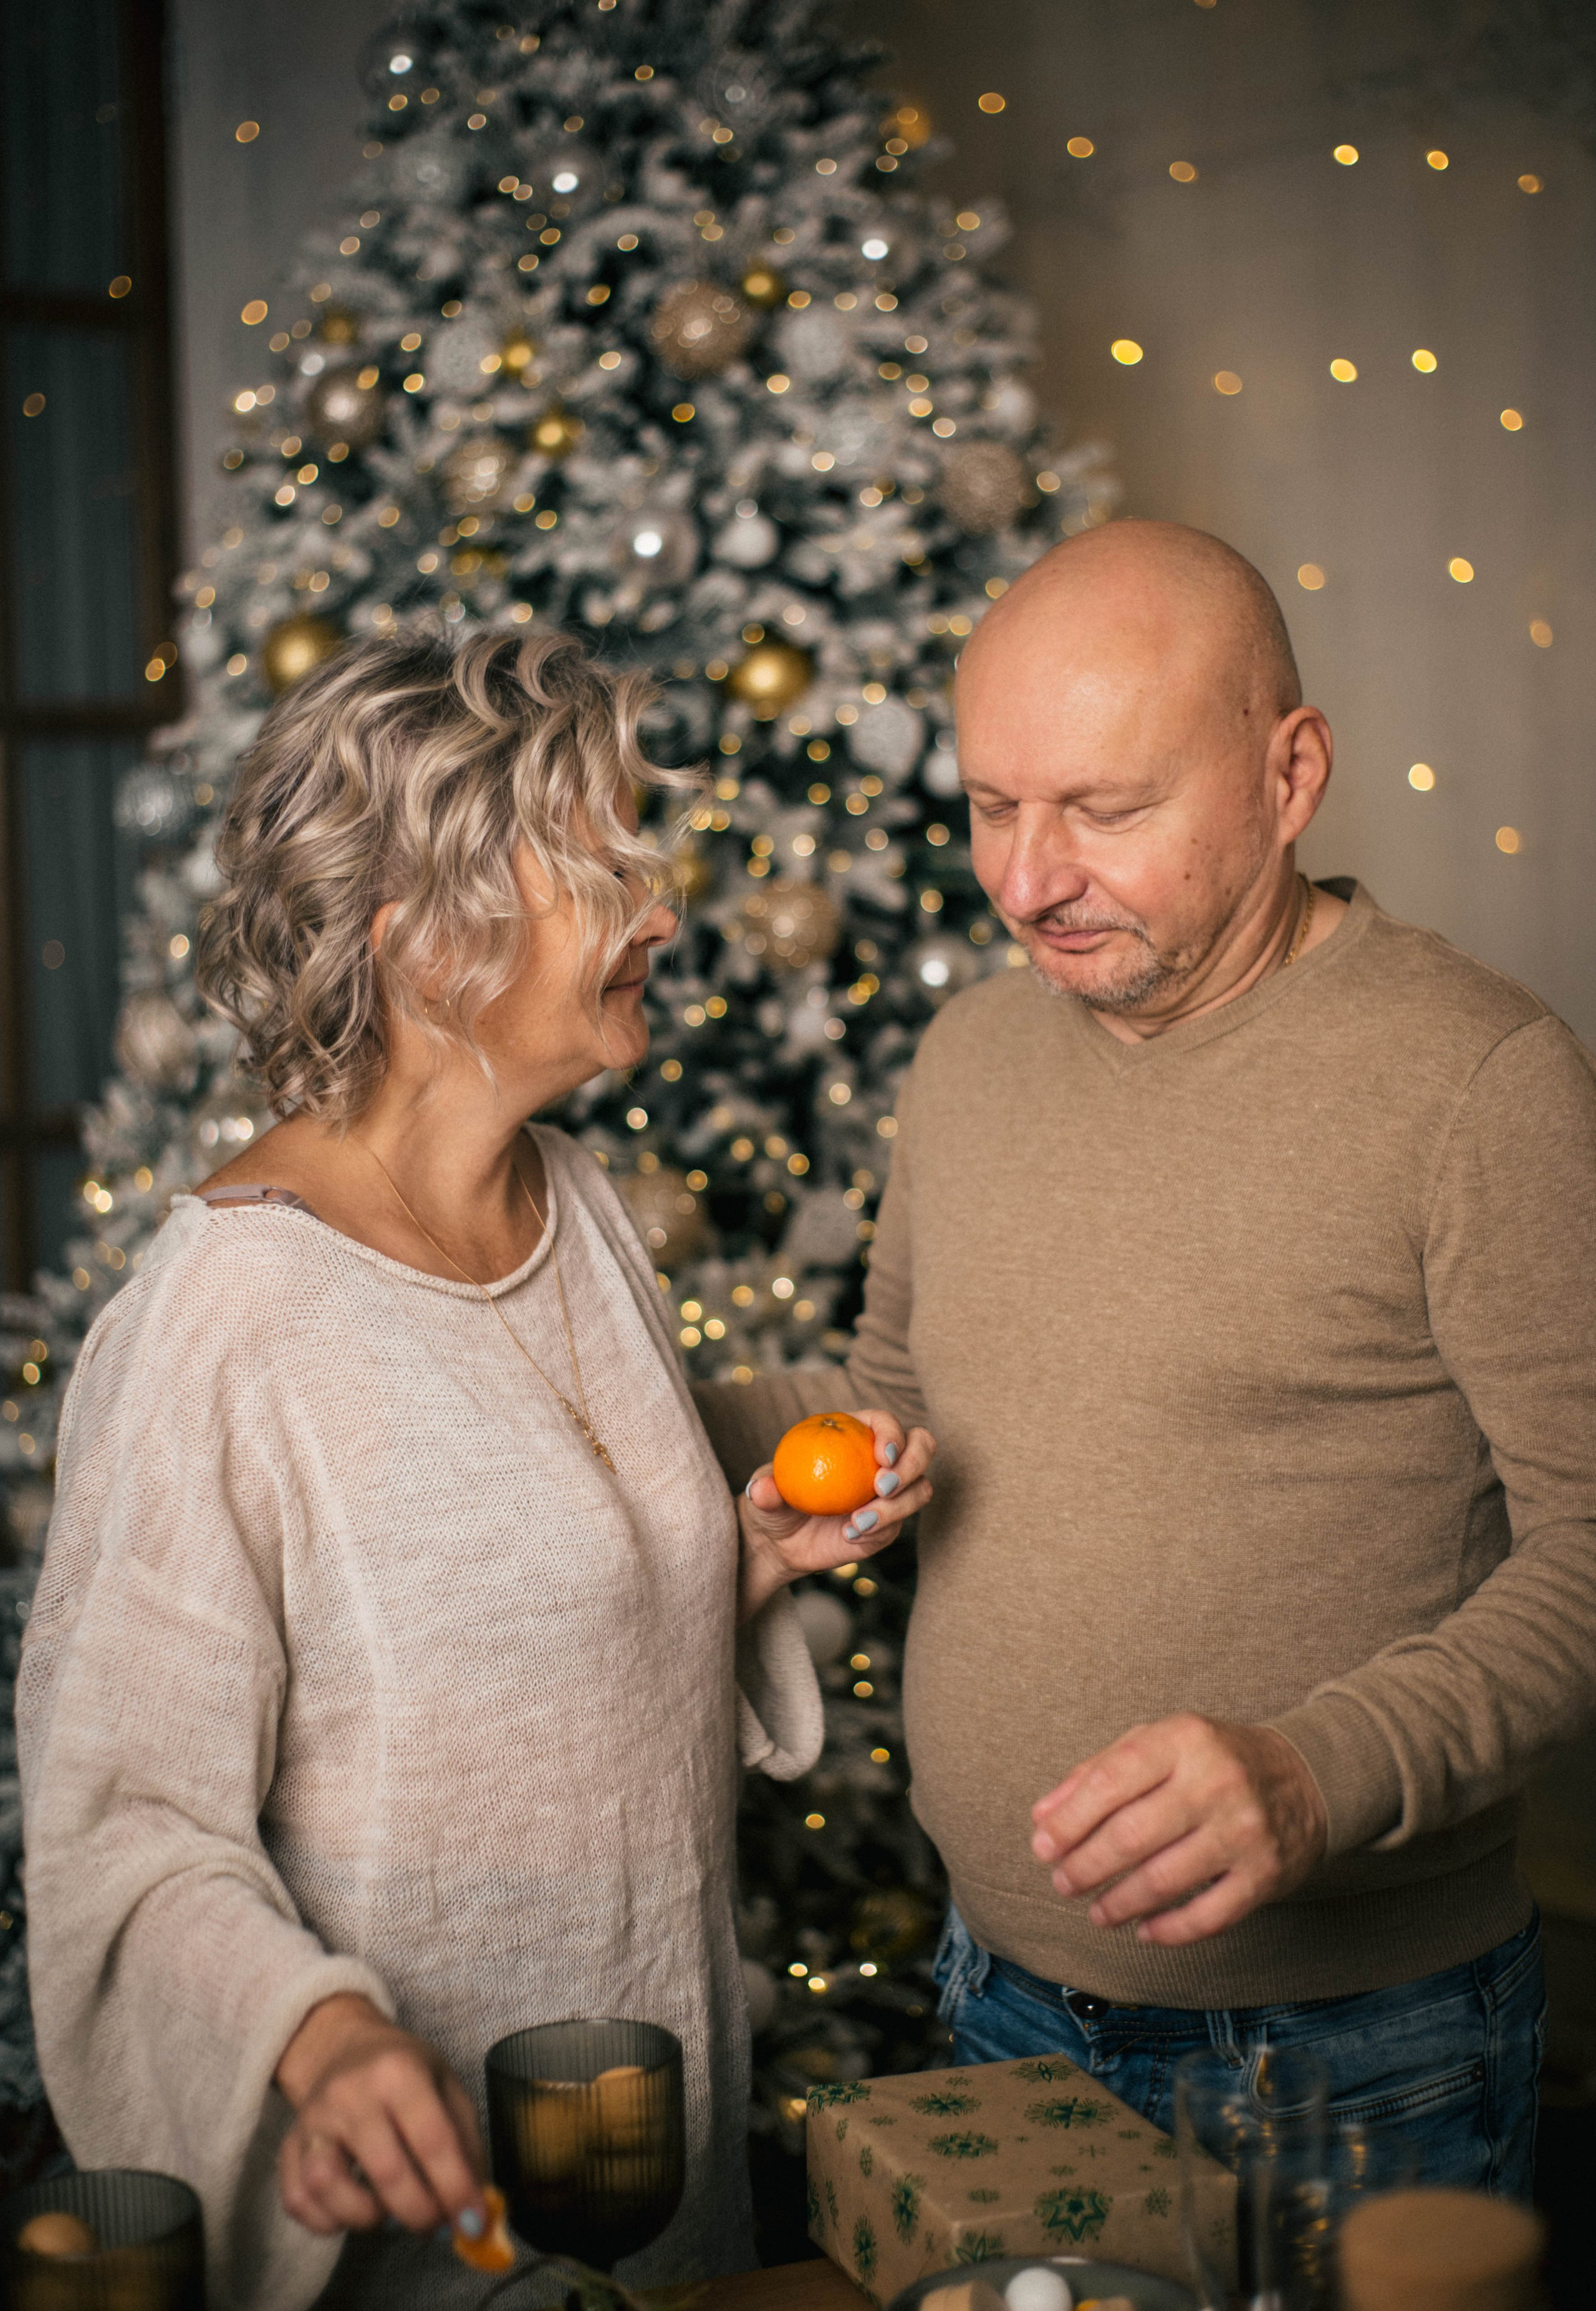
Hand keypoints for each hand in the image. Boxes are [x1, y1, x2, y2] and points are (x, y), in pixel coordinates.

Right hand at [275, 1993, 486, 2237]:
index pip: (433, 2141)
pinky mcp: (288, 2144)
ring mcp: (313, 2119)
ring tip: (389, 2213)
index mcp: (399, 2071)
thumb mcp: (447, 2086)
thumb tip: (474, 2208)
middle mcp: (351, 2093)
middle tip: (435, 2224)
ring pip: (327, 2186)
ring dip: (365, 2218)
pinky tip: (352, 2212)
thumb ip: (465, 2144)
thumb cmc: (404, 2070)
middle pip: (386, 2172)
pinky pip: (298, 2199)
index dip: (456, 2189)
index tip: (473, 2223)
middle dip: (419, 2213)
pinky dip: (326, 2221)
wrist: (344, 2048)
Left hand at [737, 1409, 935, 1621]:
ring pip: (920, 1488)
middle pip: (921, 1445)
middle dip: (912, 1463)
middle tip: (882, 1488)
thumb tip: (762, 1489)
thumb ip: (764, 1491)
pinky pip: (900, 1523)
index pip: (886, 1422)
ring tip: (858, 1522)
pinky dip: (881, 1529)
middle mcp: (878, 1459)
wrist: (781, 1542)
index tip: (882, 1457)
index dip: (892, 1434)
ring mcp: (889, 1492)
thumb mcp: (763, 1496)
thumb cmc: (773, 1504)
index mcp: (853, 1433)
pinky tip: (850, 1535)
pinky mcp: (890, 1523)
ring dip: (899, 1505)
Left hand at [1029, 1715, 1327, 1946]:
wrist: (1307, 1776)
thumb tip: (1043, 1818)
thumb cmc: (1213, 1760)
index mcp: (1183, 1740)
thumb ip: (1097, 1773)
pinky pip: (1208, 1916)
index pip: (1110, 1782)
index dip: (1068, 1821)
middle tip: (1063, 1883)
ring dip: (1119, 1903)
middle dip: (1085, 1866)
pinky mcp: (1266, 1875)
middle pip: (1131, 1836)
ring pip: (1164, 1881)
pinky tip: (1144, 1930)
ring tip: (1096, 1912)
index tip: (1042, 1847)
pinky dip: (1169, 1930)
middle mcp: (1215, 1782)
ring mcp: (1244, 1831)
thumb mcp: (1157, 1744)